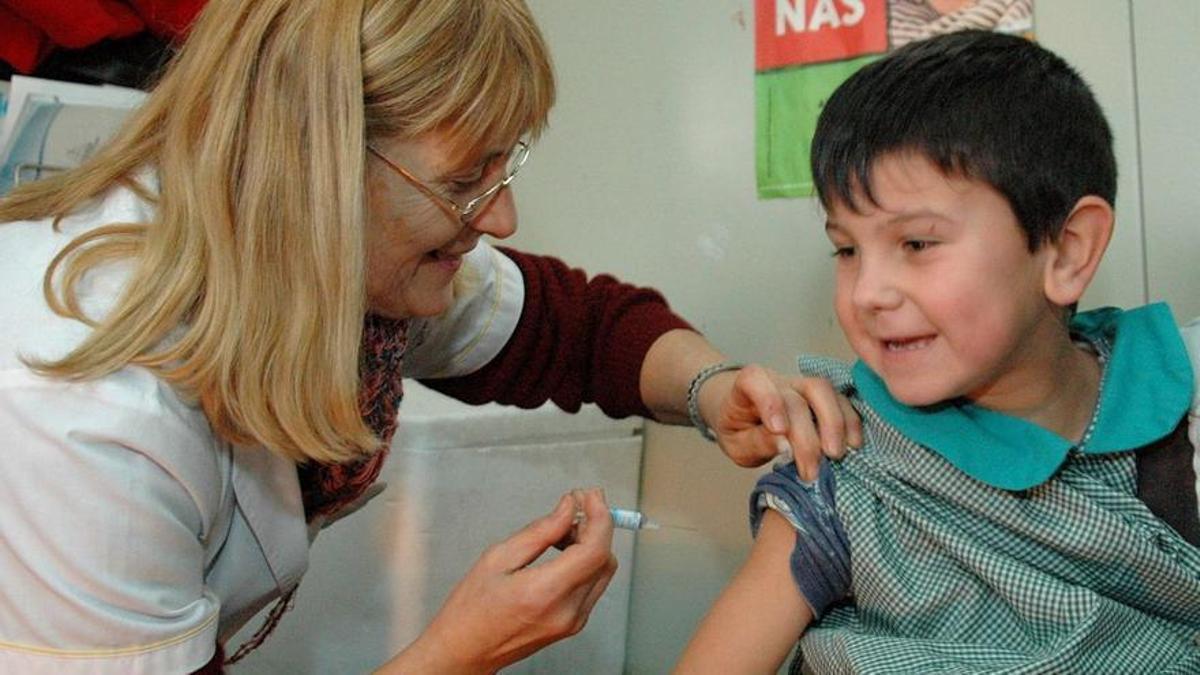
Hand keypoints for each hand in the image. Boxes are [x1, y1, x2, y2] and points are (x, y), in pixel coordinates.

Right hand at [381, 489, 617, 674]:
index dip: (599, 517)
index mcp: (545, 593)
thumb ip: (540, 531)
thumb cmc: (471, 610)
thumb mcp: (498, 558)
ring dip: (590, 545)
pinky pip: (592, 585)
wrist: (464, 651)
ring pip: (602, 572)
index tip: (591, 494)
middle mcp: (566, 611)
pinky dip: (584, 563)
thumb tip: (569, 508)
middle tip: (571, 509)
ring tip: (560, 533)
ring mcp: (573, 622)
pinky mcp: (572, 625)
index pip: (594, 550)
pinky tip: (561, 553)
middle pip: (604, 559)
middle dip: (594, 527)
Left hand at [698, 365, 861, 480]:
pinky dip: (850, 420)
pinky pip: (841, 399)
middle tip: (811, 470)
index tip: (778, 430)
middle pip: (796, 399)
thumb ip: (757, 442)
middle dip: (807, 437)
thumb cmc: (740, 428)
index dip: (769, 401)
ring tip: (836, 455)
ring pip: (823, 391)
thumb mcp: (737, 444)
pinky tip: (853, 443)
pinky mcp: (821, 395)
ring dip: (834, 424)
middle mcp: (776, 381)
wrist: (744, 412)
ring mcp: (800, 384)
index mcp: (746, 387)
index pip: (754, 381)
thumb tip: (784, 444)